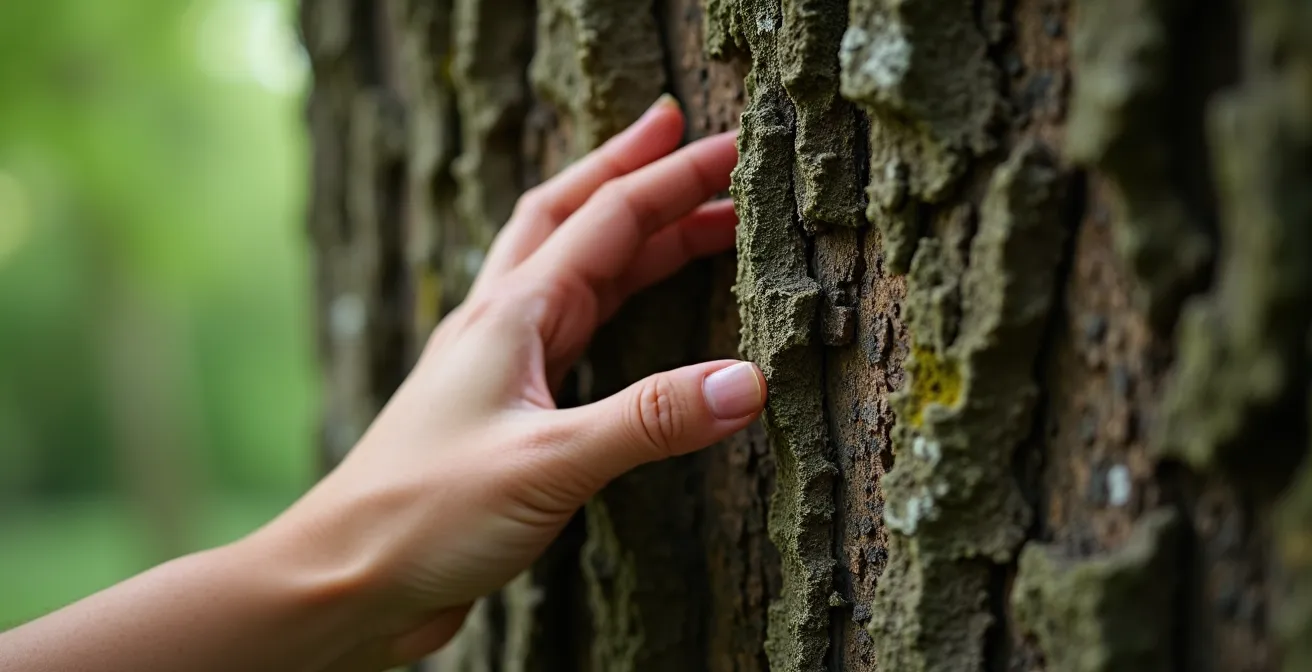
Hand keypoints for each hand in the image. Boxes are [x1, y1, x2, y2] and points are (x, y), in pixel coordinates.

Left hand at [253, 97, 766, 665]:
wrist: (346, 577)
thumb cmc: (423, 515)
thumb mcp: (549, 463)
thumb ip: (650, 419)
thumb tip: (747, 381)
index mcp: (512, 314)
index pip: (608, 218)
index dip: (673, 177)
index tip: (728, 146)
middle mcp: (502, 323)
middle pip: (576, 220)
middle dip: (641, 176)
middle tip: (700, 148)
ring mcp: (497, 363)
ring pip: (572, 271)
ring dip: (631, 238)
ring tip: (691, 222)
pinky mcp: (500, 407)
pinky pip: (565, 327)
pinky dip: (607, 300)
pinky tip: (621, 310)